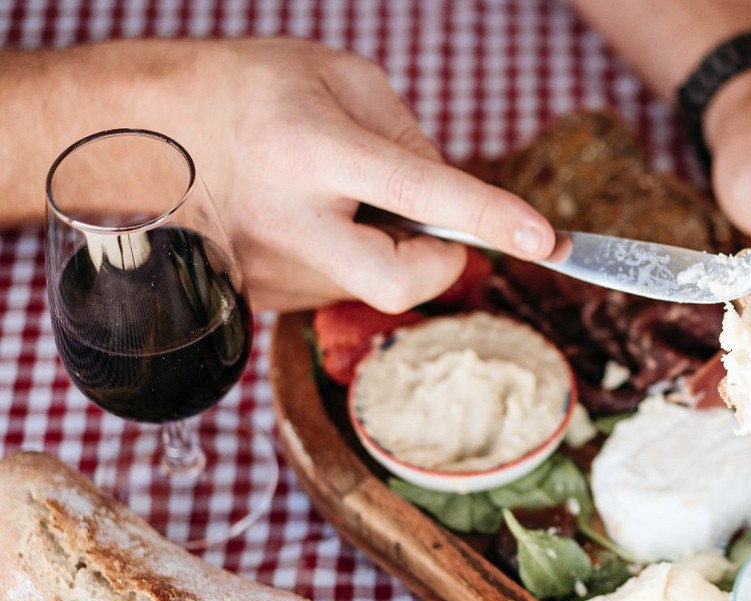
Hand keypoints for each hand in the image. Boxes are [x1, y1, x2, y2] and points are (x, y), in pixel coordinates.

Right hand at [131, 38, 554, 311]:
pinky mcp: (260, 297)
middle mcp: (287, 220)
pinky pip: (337, 285)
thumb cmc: (247, 90)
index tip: (543, 239)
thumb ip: (408, 137)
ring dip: (384, 247)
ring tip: (336, 195)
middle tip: (442, 232)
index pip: (419, 192)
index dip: (488, 218)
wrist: (134, 129)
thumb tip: (453, 202)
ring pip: (369, 282)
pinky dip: (348, 256)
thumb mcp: (338, 78)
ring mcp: (268, 269)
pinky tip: (309, 217)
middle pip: (399, 283)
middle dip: (442, 265)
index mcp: (309, 149)